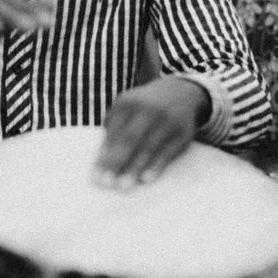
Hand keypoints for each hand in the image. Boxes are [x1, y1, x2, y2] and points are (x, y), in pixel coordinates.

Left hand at [93, 76, 210, 189]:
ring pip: (147, 147)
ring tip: (123, 186)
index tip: (95, 175)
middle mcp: (147, 110)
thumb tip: (102, 157)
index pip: (113, 133)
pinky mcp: (182, 132)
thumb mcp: (127, 106)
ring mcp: (166, 121)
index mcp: (127, 103)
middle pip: (128, 140)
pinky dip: (156, 166)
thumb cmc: (144, 107)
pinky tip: (146, 179)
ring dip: (134, 168)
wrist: (179, 91)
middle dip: (116, 162)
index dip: (104, 154)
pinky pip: (167, 152)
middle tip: (106, 183)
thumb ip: (113, 125)